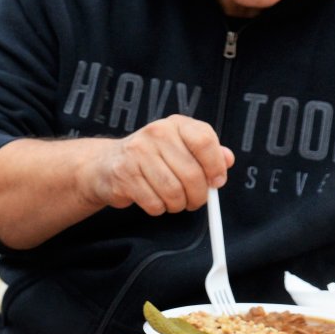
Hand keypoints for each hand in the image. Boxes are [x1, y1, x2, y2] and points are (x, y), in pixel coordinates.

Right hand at [82, 114, 231, 216]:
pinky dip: (158, 208)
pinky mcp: (124, 174)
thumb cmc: (151, 158)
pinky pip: (154, 203)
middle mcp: (156, 133)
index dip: (215, 166)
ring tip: (172, 200)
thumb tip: (227, 159)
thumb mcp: (181, 148)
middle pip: (192, 174)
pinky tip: (153, 199)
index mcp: (176, 125)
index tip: (216, 182)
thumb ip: (207, 153)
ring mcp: (137, 152)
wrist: (107, 163)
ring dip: (177, 205)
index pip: (204, 140)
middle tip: (194, 200)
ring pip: (174, 192)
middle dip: (198, 196)